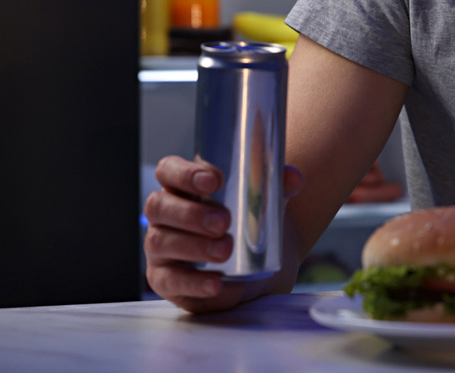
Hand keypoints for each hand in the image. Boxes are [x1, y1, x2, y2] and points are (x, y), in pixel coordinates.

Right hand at [143, 155, 304, 313]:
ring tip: (225, 250)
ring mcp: (161, 247)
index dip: (185, 173)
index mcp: (183, 185)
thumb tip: (294, 179)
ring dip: (195, 246)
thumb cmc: (250, 218)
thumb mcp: (266, 198)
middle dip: (192, 213)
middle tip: (224, 222)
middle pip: (160, 207)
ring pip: (162, 243)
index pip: (169, 170)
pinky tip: (215, 283)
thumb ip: (279, 184)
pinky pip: (171, 281)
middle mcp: (165, 214)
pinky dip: (194, 282)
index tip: (214, 180)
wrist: (257, 262)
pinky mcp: (166, 279)